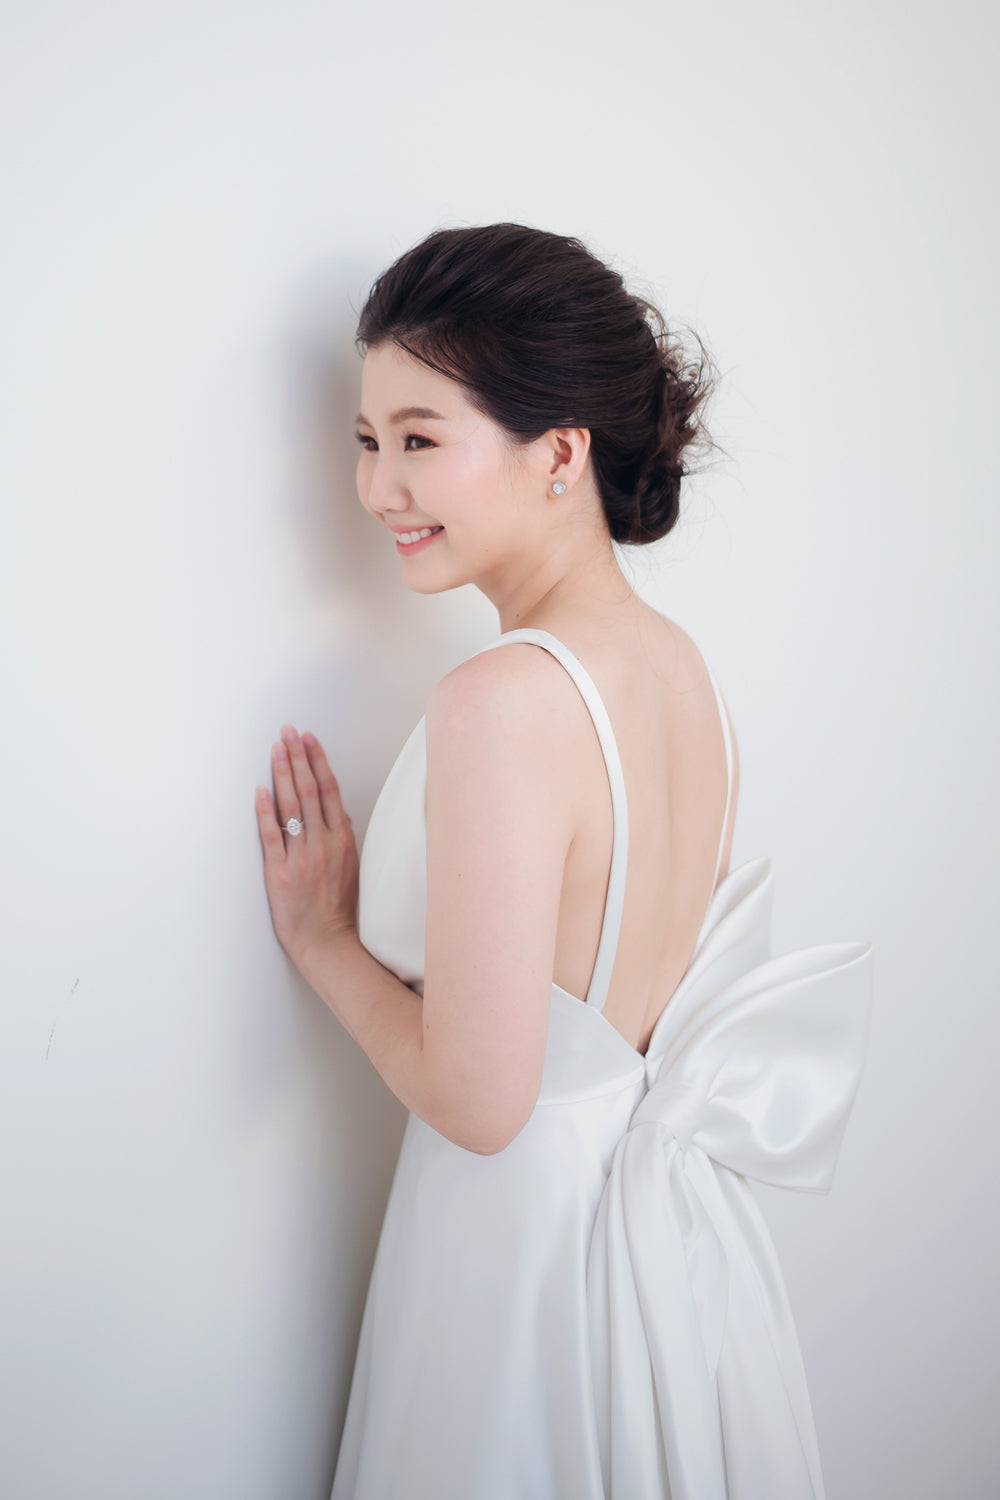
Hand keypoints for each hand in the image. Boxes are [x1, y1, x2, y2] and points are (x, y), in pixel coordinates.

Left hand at [255, 724, 359, 967]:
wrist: (327, 941)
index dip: (318, 761)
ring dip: (283, 774)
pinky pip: (271, 836)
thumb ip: (341, 835)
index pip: (330, 791)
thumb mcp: (351, 865)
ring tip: (275, 749)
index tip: (309, 739)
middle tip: (288, 732)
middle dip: (298, 757)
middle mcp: (324, 844)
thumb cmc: (338, 906)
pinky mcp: (280, 872)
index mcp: (343, 840)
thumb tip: (333, 809)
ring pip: (292, 807)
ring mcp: (301, 857)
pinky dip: (265, 811)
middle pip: (310, 791)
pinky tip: (260, 790)